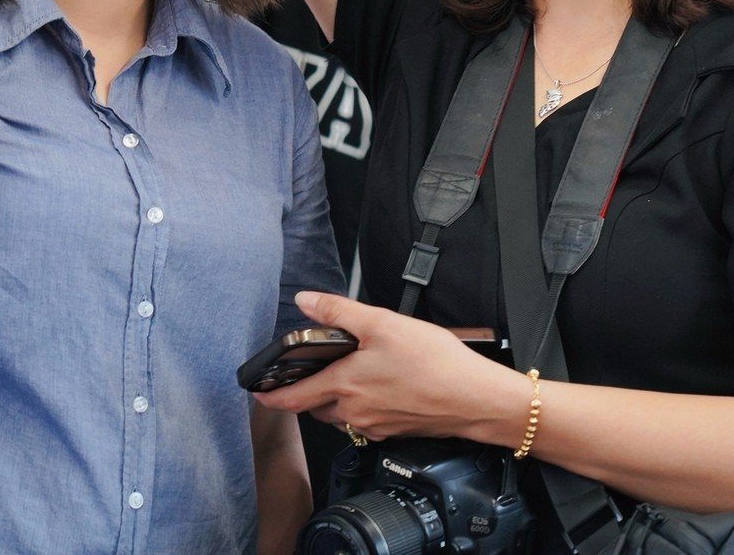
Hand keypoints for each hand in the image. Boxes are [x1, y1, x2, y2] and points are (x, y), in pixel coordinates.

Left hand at [253, 292, 530, 446]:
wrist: (475, 399)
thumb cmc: (435, 364)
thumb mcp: (383, 324)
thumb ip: (340, 313)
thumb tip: (306, 302)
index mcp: (344, 386)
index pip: (293, 398)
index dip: (271, 396)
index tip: (258, 393)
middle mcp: (354, 412)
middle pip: (317, 406)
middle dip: (309, 391)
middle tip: (312, 372)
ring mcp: (375, 426)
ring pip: (342, 414)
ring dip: (337, 397)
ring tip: (353, 372)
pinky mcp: (395, 431)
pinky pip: (366, 420)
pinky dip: (364, 404)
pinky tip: (385, 386)